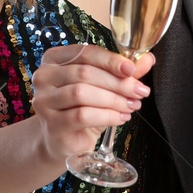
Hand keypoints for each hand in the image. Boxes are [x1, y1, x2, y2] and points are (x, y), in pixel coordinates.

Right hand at [29, 44, 153, 158]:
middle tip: (139, 91)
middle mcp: (44, 76)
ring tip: (131, 105)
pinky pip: (82, 115)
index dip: (111, 60)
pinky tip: (120, 118)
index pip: (85, 52)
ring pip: (81, 93)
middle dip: (117, 82)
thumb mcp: (103, 87)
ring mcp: (44, 100)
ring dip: (113, 99)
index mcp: (54, 58)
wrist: (64, 140)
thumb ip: (122, 72)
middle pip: (84, 73)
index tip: (132, 69)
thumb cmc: (82, 108)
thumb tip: (147, 59)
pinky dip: (106, 116)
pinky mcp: (51, 123)